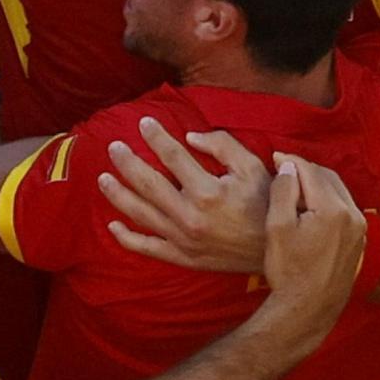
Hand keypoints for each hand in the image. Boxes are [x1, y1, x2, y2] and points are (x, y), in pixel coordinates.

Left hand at [98, 119, 270, 272]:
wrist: (277, 250)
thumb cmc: (267, 203)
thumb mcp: (252, 167)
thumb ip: (221, 145)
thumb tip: (189, 136)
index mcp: (207, 191)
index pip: (172, 156)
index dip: (155, 136)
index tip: (144, 122)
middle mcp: (189, 215)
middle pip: (147, 183)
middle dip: (126, 162)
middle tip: (113, 147)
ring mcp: (183, 239)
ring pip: (140, 214)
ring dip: (118, 194)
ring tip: (102, 178)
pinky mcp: (182, 257)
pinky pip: (148, 248)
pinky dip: (127, 238)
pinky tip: (112, 226)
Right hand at [256, 154, 365, 336]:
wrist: (309, 308)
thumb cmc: (288, 270)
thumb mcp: (277, 227)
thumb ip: (283, 191)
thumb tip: (288, 166)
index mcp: (333, 209)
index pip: (311, 171)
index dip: (291, 161)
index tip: (274, 157)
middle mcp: (353, 215)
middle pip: (328, 178)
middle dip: (305, 170)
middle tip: (283, 170)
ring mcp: (360, 229)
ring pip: (339, 192)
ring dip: (317, 184)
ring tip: (294, 188)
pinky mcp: (360, 241)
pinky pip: (344, 208)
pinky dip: (328, 200)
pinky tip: (311, 208)